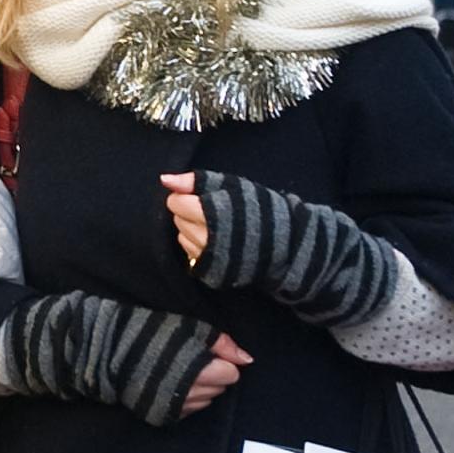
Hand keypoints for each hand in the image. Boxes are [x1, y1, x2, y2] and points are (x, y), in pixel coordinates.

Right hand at [4, 290, 248, 426]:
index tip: (205, 352)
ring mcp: (174, 407)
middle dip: (212, 375)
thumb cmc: (146, 333)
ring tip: (178, 371)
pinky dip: (185, 399)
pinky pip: (187, 411)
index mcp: (198, 369)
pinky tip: (170, 385)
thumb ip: (220, 342)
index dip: (221, 361)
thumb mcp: (186, 327)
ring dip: (199, 388)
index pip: (230, 373)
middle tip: (191, 360)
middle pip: (220, 389)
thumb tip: (248, 360)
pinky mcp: (160, 415)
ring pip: (205, 402)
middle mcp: (189, 393)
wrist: (103, 352)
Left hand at [161, 171, 398, 327]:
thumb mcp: (234, 186)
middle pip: (177, 220)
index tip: (202, 196)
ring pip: (181, 238)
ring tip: (218, 226)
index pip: (176, 202)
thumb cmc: (263, 211)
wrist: (290, 247)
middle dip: (189, 212)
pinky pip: (190, 255)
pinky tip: (216, 241)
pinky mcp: (210, 273)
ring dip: (192, 230)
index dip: (185, 197)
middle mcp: (205, 238)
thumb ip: (197, 181)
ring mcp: (207, 258)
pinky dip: (197, 247)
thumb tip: (164, 179)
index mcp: (212, 213)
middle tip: (213, 211)